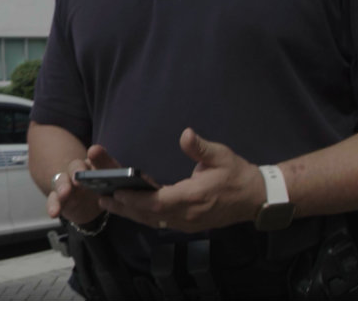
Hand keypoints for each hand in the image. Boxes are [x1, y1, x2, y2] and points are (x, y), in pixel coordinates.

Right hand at [47, 145, 120, 224]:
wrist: (96, 205)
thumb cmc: (106, 188)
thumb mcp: (114, 182)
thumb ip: (114, 173)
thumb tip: (112, 164)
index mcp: (95, 164)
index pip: (95, 156)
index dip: (96, 154)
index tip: (95, 153)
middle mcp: (78, 171)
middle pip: (75, 167)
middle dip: (77, 170)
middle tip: (78, 176)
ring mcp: (67, 185)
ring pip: (61, 182)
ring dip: (62, 187)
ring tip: (64, 193)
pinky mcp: (60, 199)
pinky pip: (53, 200)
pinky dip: (53, 206)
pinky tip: (54, 212)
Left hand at [98, 128, 265, 232]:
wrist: (256, 198)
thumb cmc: (238, 174)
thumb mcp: (222, 156)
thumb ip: (201, 147)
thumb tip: (185, 134)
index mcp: (193, 198)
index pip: (157, 203)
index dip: (135, 200)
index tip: (116, 192)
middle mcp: (186, 215)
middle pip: (148, 215)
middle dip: (123, 206)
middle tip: (100, 196)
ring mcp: (186, 222)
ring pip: (151, 221)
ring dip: (128, 212)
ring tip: (106, 201)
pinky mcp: (186, 224)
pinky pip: (158, 222)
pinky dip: (141, 214)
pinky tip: (128, 206)